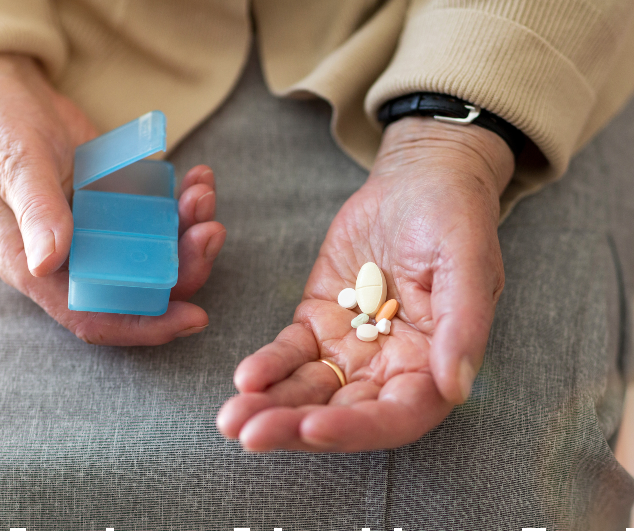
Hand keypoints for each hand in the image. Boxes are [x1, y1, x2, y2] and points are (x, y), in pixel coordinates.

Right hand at [0, 54, 224, 344]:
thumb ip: (35, 211)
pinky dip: (183, 202)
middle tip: (211, 232)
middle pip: (139, 287)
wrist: (3, 88)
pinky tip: (198, 176)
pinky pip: (157, 215)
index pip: (94, 316)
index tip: (194, 317)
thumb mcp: (13, 165)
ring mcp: (99, 232)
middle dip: (183, 268)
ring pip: (155, 253)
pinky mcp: (116, 204)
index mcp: (38, 267)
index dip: (145, 326)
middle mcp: (73, 258)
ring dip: (189, 231)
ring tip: (202, 194)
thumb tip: (50, 262)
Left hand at [217, 117, 514, 450]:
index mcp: (433, 366)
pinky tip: (244, 376)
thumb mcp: (467, 262)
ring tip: (230, 419)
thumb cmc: (454, 218)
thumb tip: (456, 388)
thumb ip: (464, 325)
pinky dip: (267, 366)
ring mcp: (350, 348)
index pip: (396, 416)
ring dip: (270, 406)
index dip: (356, 428)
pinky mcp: (317, 323)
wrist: (416, 181)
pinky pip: (289, 353)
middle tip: (249, 432)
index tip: (314, 427)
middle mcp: (390, 368)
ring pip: (308, 390)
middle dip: (295, 427)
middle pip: (342, 413)